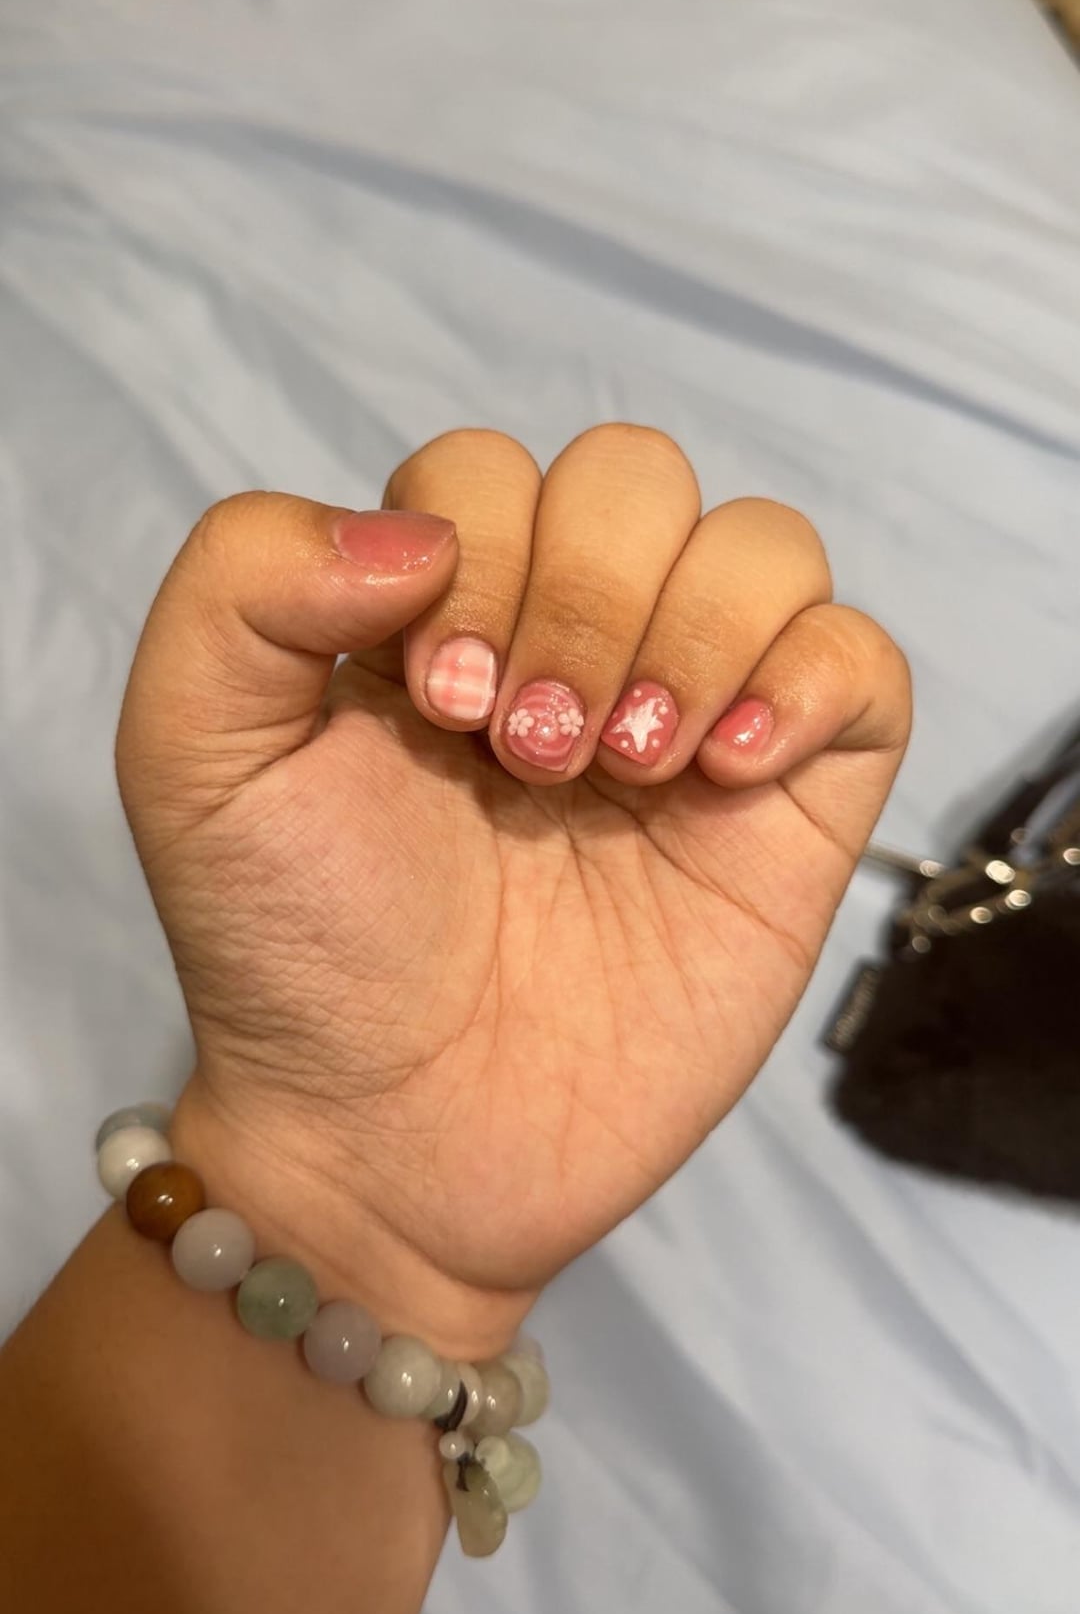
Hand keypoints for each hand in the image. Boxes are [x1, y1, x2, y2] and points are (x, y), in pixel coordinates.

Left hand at [116, 425, 909, 1356]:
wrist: (396, 1141)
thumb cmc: (293, 954)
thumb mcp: (191, 756)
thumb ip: (244, 582)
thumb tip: (422, 532)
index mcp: (440, 613)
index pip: (492, 472)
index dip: (477, 554)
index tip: (437, 706)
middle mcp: (572, 644)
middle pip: (637, 479)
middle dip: (584, 598)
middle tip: (529, 754)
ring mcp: (689, 722)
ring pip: (763, 546)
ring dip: (690, 638)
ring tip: (622, 771)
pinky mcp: (787, 811)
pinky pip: (863, 664)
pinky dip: (811, 682)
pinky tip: (726, 771)